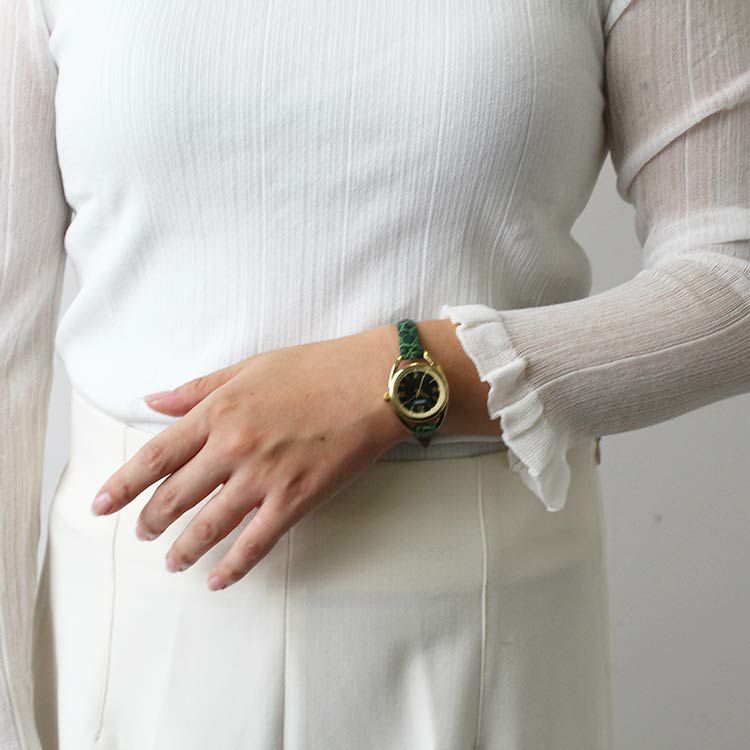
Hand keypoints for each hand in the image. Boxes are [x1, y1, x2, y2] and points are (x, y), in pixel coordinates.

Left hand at [90, 325, 406, 590]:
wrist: (374, 383)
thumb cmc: (316, 367)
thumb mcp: (251, 367)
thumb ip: (199, 389)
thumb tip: (153, 402)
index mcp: (219, 411)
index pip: (156, 456)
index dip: (123, 484)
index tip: (102, 504)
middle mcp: (233, 447)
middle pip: (175, 495)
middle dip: (151, 520)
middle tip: (141, 535)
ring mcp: (265, 477)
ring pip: (209, 525)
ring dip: (184, 549)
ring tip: (172, 561)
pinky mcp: (297, 499)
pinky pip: (256, 542)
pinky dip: (234, 566)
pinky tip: (218, 580)